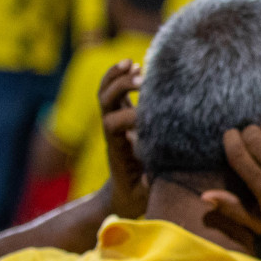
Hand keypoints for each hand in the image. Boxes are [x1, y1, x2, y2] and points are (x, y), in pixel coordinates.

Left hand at [99, 60, 147, 218]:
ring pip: (106, 93)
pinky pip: (114, 92)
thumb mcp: (144, 196)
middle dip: (121, 89)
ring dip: (116, 77)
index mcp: (118, 150)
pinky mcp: (120, 117)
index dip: (129, 117)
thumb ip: (149, 184)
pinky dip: (119, 76)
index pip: (115, 125)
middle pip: (106, 103)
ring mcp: (115, 123)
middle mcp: (113, 133)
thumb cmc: (136, 196)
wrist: (120, 196)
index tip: (147, 115)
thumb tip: (154, 175)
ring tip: (132, 64)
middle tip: (142, 80)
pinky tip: (134, 65)